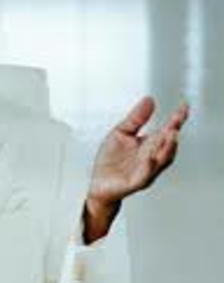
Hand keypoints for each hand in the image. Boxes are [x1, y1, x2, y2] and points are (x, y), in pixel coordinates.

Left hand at [84, 97, 188, 241]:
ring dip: (166, 149)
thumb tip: (149, 100)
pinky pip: (144, 176)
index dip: (176, 120)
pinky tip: (150, 159)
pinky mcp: (134, 183)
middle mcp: (151, 158)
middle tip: (176, 122)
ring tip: (169, 135)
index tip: (184, 108)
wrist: (98, 183)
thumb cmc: (111, 160)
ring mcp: (145, 171)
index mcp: (149, 145)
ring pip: (160, 161)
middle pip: (167, 146)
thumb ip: (136, 118)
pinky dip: (148, 167)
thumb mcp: (121, 132)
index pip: (166, 131)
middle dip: (172, 134)